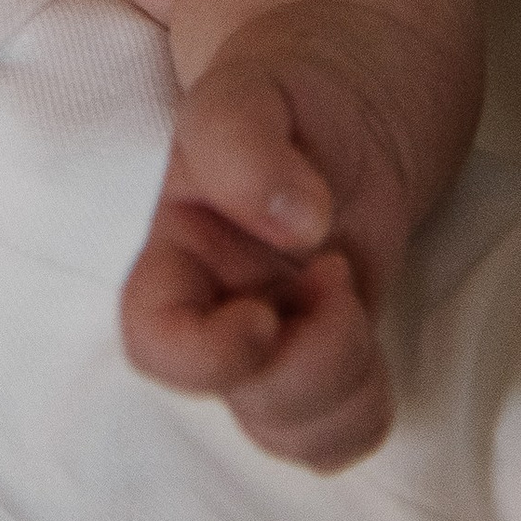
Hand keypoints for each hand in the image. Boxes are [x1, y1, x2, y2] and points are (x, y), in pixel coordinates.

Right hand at [119, 24, 421, 472]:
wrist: (351, 89)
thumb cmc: (287, 87)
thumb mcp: (251, 88)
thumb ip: (243, 141)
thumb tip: (296, 224)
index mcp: (177, 250)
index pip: (153, 341)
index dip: (206, 355)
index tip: (266, 311)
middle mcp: (216, 310)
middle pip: (238, 398)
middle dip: (307, 356)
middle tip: (338, 270)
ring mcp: (273, 342)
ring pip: (289, 430)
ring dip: (341, 378)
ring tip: (350, 285)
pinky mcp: (326, 359)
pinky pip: (339, 432)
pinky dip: (366, 403)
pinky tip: (367, 325)